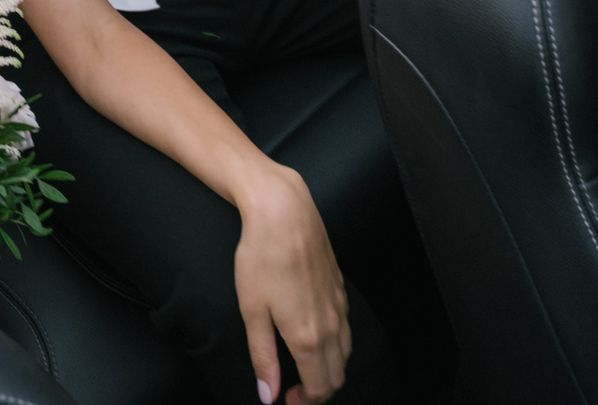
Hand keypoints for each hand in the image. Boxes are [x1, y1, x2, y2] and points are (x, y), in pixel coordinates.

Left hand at [233, 163, 350, 404]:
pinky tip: (314, 334)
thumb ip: (263, 357)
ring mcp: (339, 305)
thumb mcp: (252, 311)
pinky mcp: (340, 287)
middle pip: (337, 375)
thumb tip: (267, 394)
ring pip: (345, 352)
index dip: (306, 402)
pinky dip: (335, 344)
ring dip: (328, 368)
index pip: (320, 388)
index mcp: (308, 337)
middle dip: (319, 390)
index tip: (286, 400)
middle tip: (293, 390)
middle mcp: (331, 325)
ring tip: (303, 367)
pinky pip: (345, 328)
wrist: (283, 212)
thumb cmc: (261, 257)